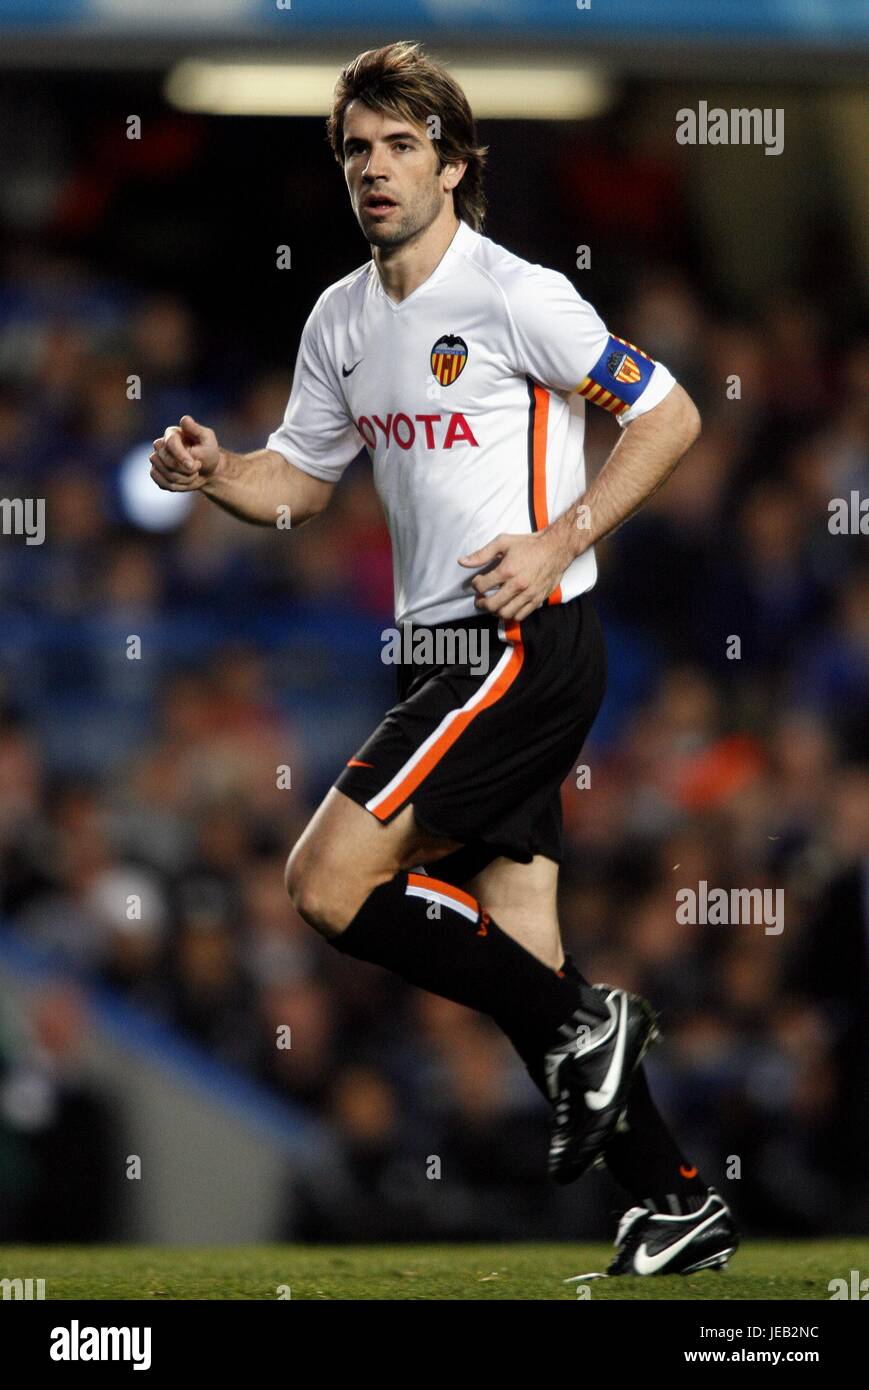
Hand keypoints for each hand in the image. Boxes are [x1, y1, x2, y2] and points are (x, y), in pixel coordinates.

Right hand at [150, 415, 220, 491]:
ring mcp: (156, 459)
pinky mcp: (156, 473)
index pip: (170, 443)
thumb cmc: (208, 452)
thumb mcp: (207, 439)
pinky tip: (186, 482)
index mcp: (172, 433)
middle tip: (198, 468)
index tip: (194, 465)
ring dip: (183, 479)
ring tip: (194, 474)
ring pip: (164, 473)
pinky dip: (177, 487)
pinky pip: (162, 483)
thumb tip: (184, 420)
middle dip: (185, 470)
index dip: (181, 456)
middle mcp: (160, 445)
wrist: (207, 470)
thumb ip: (196, 430)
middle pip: (165, 460)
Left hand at [458, 529, 573, 620]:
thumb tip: (462, 562)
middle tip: (479, 599)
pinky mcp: (538, 599)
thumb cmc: (529, 544)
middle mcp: (517, 585)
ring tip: (492, 605)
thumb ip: (482, 554)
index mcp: (507, 570)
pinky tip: (507, 607)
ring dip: (494, 611)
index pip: (482, 585)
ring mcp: (529, 594)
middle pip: (492, 604)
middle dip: (481, 603)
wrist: (556, 548)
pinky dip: (510, 615)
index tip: (477, 582)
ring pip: (505, 613)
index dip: (475, 585)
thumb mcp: (503, 542)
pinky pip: (521, 615)